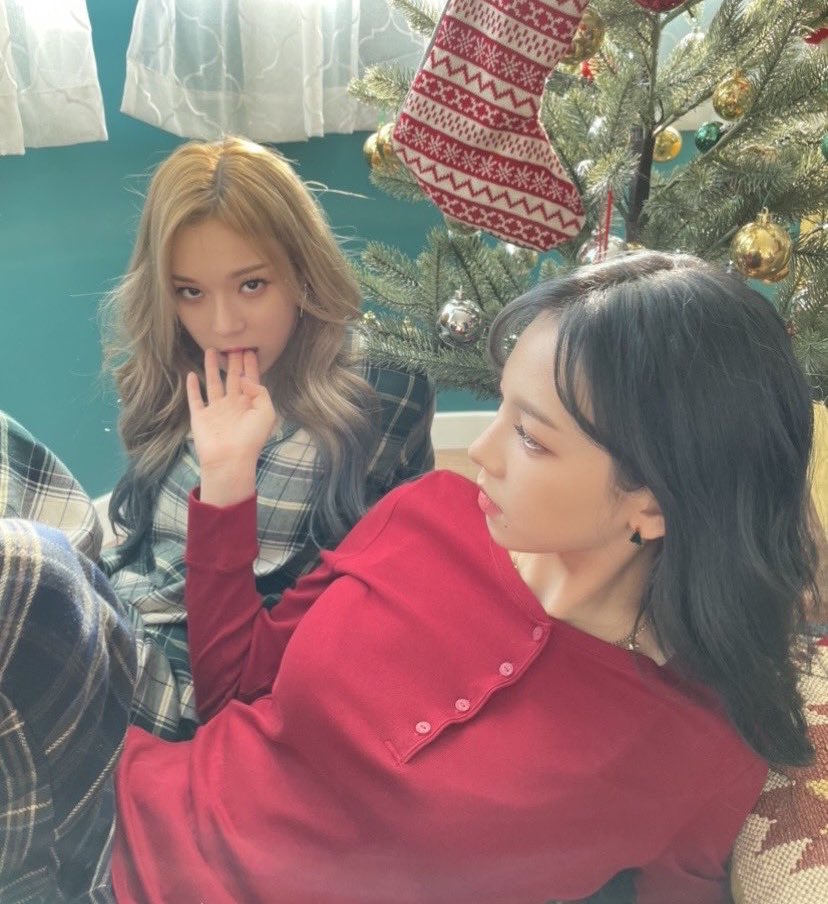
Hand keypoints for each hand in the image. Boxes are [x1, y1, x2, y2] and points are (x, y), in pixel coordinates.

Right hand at [186, 348, 276, 505]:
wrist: (230, 459)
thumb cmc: (251, 438)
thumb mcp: (266, 412)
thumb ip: (260, 391)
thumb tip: (245, 377)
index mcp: (250, 405)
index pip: (251, 380)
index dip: (251, 365)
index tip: (250, 348)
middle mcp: (233, 405)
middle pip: (233, 378)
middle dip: (233, 362)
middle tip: (233, 344)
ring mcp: (216, 410)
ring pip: (214, 383)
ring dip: (212, 367)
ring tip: (212, 350)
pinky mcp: (200, 417)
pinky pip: (195, 399)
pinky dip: (192, 387)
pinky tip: (191, 374)